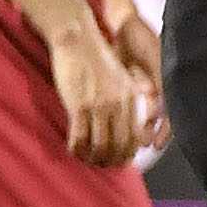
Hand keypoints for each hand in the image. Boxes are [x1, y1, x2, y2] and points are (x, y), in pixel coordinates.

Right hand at [46, 21, 146, 168]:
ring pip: (99, 145)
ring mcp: (100, 106)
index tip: (119, 160)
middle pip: (119, 144)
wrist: (78, 41)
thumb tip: (122, 123)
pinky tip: (72, 150)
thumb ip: (123, 100)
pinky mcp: (79, 106)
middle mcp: (119, 104)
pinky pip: (79, 137)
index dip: (127, 153)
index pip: (134, 135)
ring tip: (86, 160)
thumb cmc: (96, 60)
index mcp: (131, 98)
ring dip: (92, 157)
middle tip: (101, 165)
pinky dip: (76, 148)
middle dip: (110, 159)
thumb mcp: (120, 79)